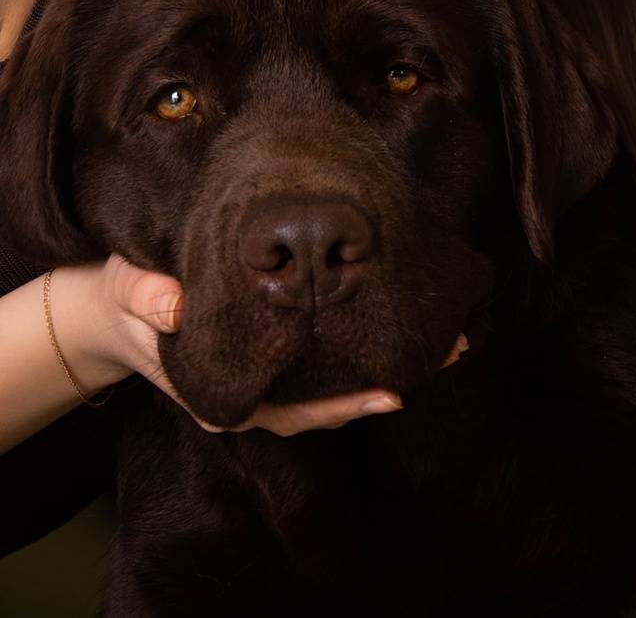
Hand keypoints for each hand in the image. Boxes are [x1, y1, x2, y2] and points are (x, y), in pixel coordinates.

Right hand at [77, 253, 467, 435]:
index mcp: (227, 396)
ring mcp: (269, 375)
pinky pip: (328, 355)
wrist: (111, 310)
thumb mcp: (130, 295)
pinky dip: (364, 339)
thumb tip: (171, 305)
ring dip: (389, 357)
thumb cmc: (126, 303)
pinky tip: (401, 311)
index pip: (298, 410)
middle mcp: (256, 396)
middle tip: (453, 348)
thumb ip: (148, 299)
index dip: (346, 402)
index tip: (395, 391)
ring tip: (449, 333)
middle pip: (333, 400)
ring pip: (338, 378)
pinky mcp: (277, 349)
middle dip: (391, 376)